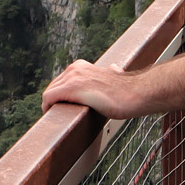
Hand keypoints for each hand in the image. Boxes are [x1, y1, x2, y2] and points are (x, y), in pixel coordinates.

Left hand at [41, 57, 157, 118]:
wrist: (137, 93)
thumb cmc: (129, 91)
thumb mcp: (116, 77)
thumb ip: (111, 73)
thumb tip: (114, 68)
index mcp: (82, 66)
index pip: (62, 81)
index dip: (60, 95)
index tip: (62, 107)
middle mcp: (75, 68)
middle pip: (53, 86)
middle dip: (53, 101)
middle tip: (58, 115)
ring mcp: (73, 77)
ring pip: (49, 92)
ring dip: (50, 106)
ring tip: (56, 118)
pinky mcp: (71, 88)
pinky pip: (48, 97)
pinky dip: (46, 107)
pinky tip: (52, 116)